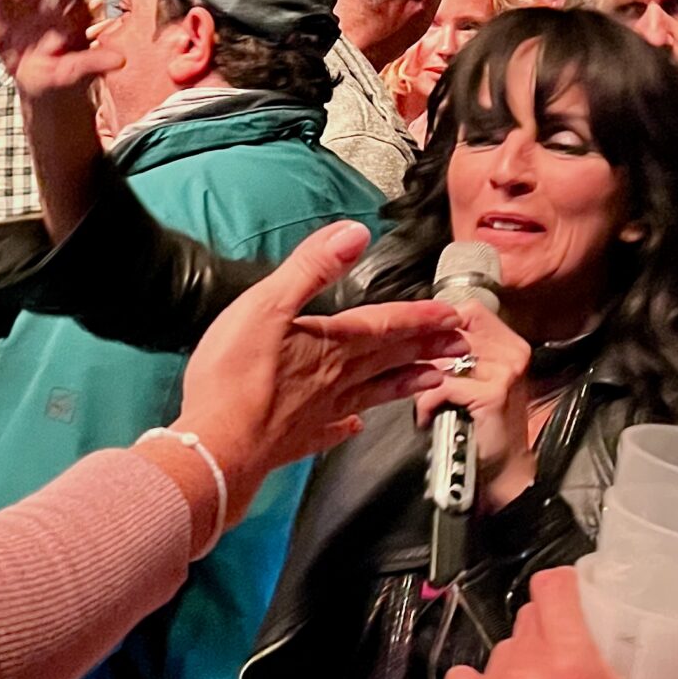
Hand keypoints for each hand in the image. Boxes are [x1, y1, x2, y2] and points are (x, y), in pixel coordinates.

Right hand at [174, 222, 462, 517]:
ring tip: (435, 379)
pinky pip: (333, 429)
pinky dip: (349, 425)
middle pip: (389, 358)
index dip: (419, 316)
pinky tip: (355, 425)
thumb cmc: (235, 376)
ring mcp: (319, 412)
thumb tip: (353, 233)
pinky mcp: (298, 438)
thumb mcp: (268, 304)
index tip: (452, 314)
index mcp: (331, 344)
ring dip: (405, 382)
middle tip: (459, 345)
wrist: (217, 445)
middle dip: (425, 347)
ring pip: (374, 393)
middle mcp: (335, 378)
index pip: (385, 325)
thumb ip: (312, 268)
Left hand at [414, 300, 534, 507]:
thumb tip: (425, 335)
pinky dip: (427, 405)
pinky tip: (428, 418)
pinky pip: (443, 387)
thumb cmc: (487, 427)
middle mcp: (513, 352)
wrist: (504, 470)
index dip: (440, 327)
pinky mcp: (492, 393)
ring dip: (425, 384)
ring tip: (426, 402)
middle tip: (421, 382)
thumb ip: (463, 354)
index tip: (425, 347)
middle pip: (451, 334)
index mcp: (511, 344)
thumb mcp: (481, 381)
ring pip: (444, 360)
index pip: (468, 312)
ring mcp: (505, 371)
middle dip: (427, 358)